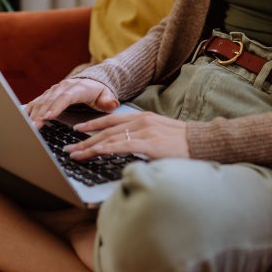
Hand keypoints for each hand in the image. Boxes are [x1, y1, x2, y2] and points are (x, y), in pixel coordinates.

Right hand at [26, 78, 118, 128]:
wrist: (93, 81)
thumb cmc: (100, 92)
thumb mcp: (106, 96)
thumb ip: (108, 101)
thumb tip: (113, 104)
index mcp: (79, 88)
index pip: (65, 97)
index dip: (56, 107)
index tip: (48, 117)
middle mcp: (64, 86)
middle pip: (50, 100)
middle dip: (41, 114)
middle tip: (34, 127)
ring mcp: (55, 89)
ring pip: (41, 101)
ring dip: (33, 113)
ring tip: (27, 126)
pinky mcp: (49, 93)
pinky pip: (37, 101)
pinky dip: (30, 109)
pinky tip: (23, 119)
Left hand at [64, 111, 189, 160]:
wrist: (203, 142)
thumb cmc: (183, 143)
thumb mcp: (160, 135)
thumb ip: (143, 138)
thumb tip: (128, 147)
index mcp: (143, 118)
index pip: (112, 120)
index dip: (93, 124)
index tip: (78, 130)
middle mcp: (142, 121)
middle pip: (107, 129)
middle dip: (85, 139)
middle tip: (69, 147)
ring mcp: (146, 131)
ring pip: (111, 137)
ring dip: (90, 146)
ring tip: (75, 154)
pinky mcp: (150, 143)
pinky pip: (123, 145)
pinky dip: (107, 148)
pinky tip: (95, 152)